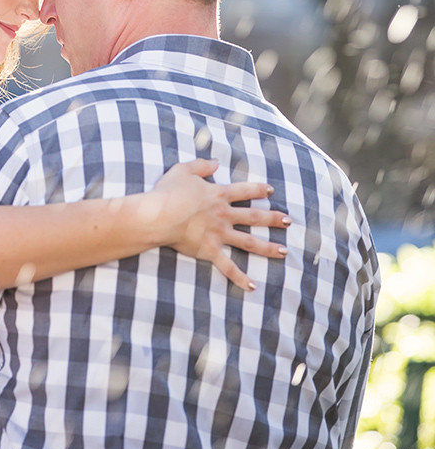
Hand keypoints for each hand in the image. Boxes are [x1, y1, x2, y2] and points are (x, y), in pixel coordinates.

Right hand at [149, 159, 290, 290]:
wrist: (159, 215)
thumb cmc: (169, 191)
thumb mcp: (184, 170)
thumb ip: (201, 165)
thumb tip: (216, 162)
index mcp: (218, 194)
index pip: (245, 191)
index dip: (258, 190)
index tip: (271, 191)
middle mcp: (224, 214)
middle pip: (254, 217)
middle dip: (272, 218)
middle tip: (289, 221)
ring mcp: (219, 234)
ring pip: (249, 242)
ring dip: (267, 247)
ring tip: (283, 252)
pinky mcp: (210, 250)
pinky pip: (228, 266)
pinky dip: (240, 277)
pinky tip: (253, 286)